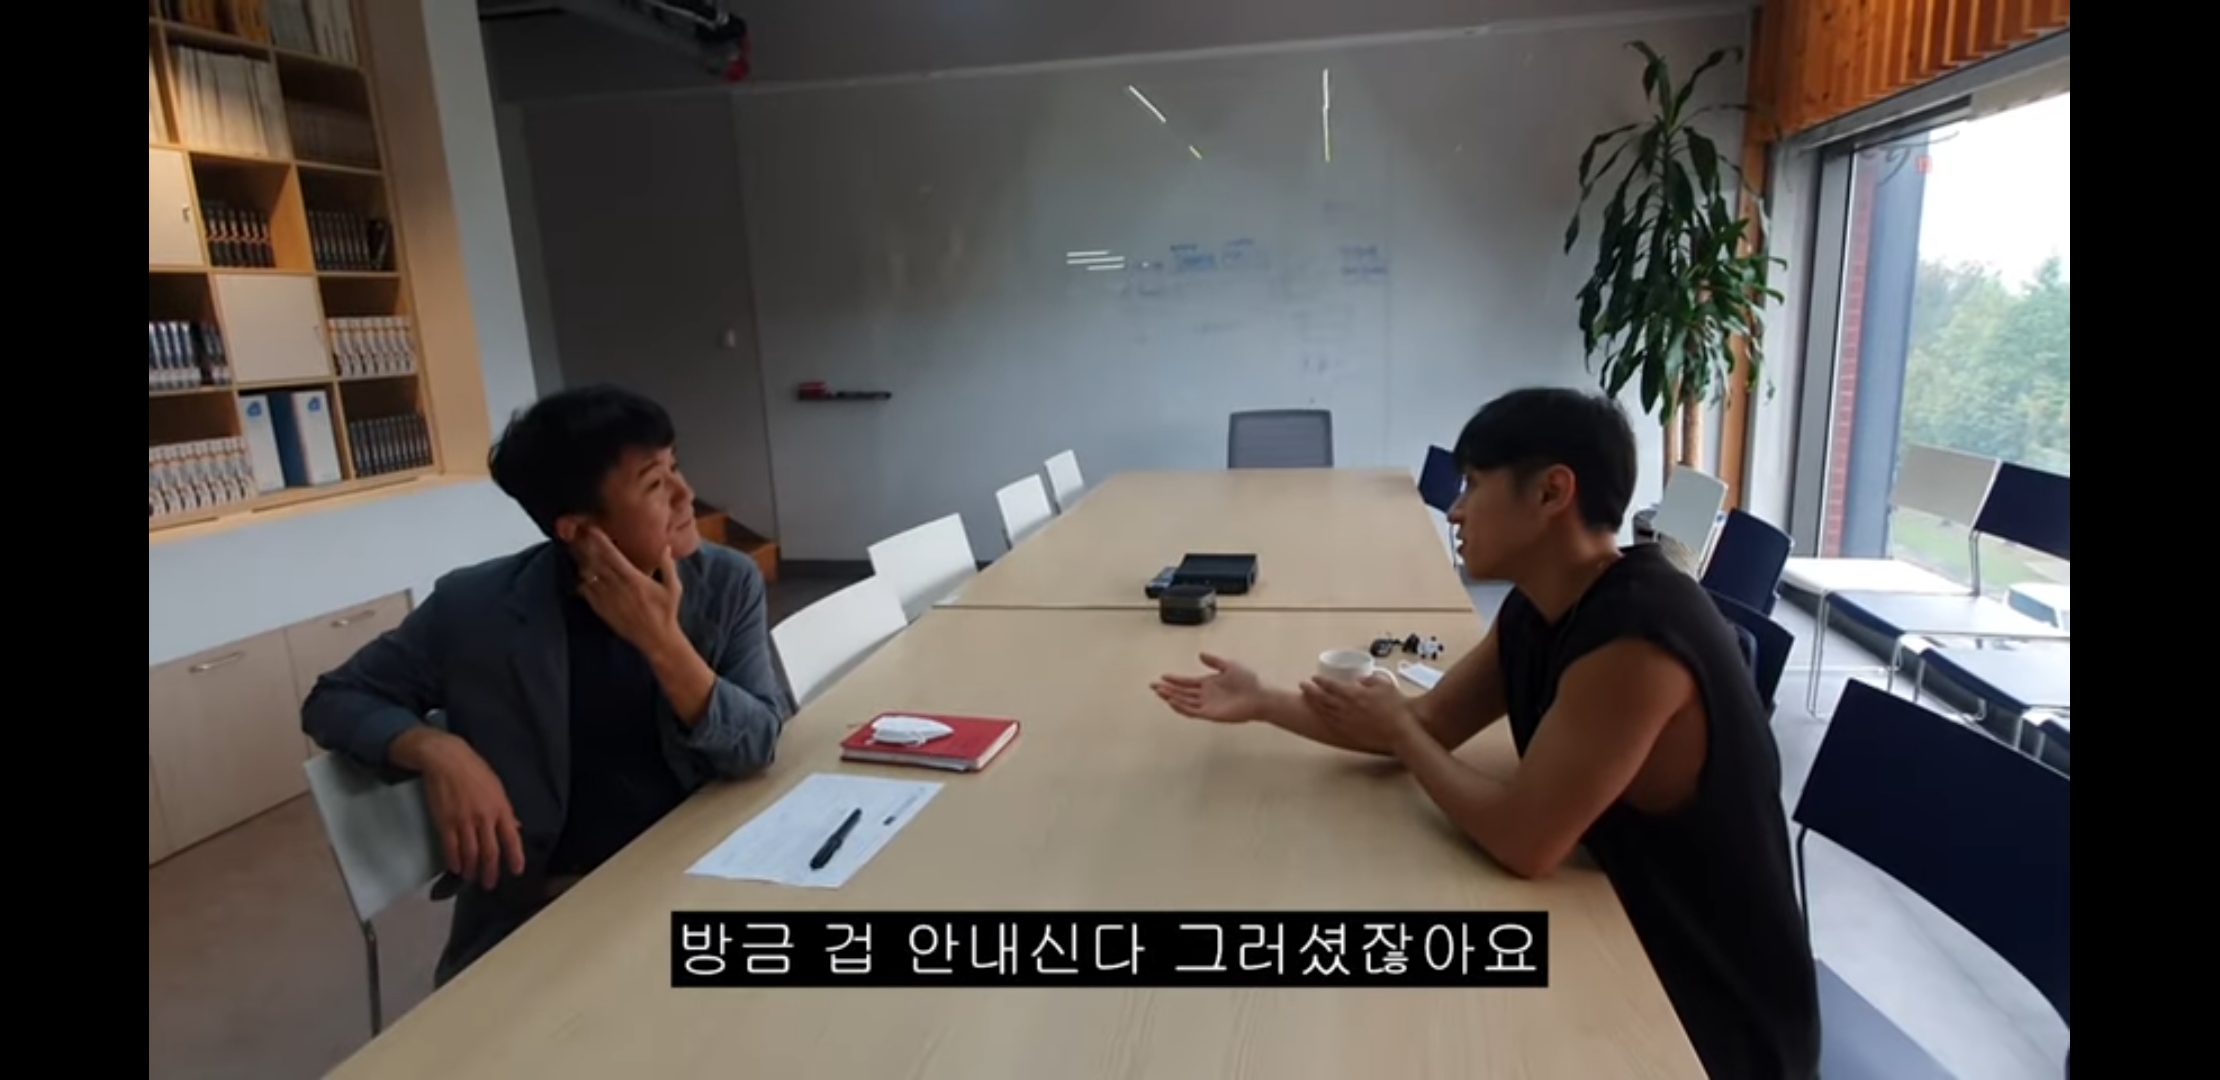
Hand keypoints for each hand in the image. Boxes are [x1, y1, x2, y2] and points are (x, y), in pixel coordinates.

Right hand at [410, 732, 526, 888]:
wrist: (447, 760)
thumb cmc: (474, 770)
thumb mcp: (497, 787)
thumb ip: (505, 810)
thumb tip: (516, 827)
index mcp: (501, 808)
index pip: (512, 838)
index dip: (515, 856)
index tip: (516, 871)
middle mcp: (485, 818)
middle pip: (490, 851)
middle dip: (490, 871)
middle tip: (489, 884)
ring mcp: (464, 821)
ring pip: (471, 853)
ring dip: (472, 869)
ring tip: (472, 879)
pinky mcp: (445, 822)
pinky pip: (451, 847)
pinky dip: (454, 861)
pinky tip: (456, 869)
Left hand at [574, 526, 683, 650]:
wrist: (656, 640)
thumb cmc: (666, 612)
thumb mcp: (673, 587)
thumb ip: (667, 565)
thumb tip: (665, 545)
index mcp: (634, 580)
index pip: (612, 556)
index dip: (600, 541)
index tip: (593, 528)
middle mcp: (617, 588)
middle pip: (595, 562)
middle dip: (585, 546)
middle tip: (578, 532)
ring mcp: (607, 600)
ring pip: (588, 575)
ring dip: (581, 560)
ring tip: (576, 547)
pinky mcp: (601, 610)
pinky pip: (585, 591)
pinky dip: (581, 580)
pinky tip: (581, 572)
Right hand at [1151, 653, 1264, 722]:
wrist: (1260, 696)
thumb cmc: (1248, 681)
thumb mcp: (1229, 665)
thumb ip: (1214, 661)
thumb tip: (1200, 654)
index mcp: (1209, 683)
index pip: (1187, 682)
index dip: (1175, 679)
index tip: (1163, 676)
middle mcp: (1206, 695)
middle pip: (1182, 692)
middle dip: (1167, 689)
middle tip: (1153, 685)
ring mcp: (1207, 705)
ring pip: (1184, 702)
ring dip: (1171, 697)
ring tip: (1159, 692)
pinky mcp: (1211, 714)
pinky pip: (1192, 711)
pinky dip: (1181, 707)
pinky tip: (1172, 701)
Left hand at [1301, 671, 1419, 747]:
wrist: (1400, 732)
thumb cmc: (1395, 708)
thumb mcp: (1385, 685)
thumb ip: (1370, 680)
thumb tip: (1361, 680)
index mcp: (1353, 694)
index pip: (1331, 685)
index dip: (1321, 681)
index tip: (1314, 678)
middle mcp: (1345, 708)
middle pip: (1322, 698)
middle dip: (1310, 691)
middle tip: (1303, 685)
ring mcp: (1345, 722)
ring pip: (1324, 711)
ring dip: (1313, 703)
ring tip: (1307, 698)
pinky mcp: (1348, 733)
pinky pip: (1331, 724)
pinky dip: (1323, 718)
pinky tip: (1320, 715)